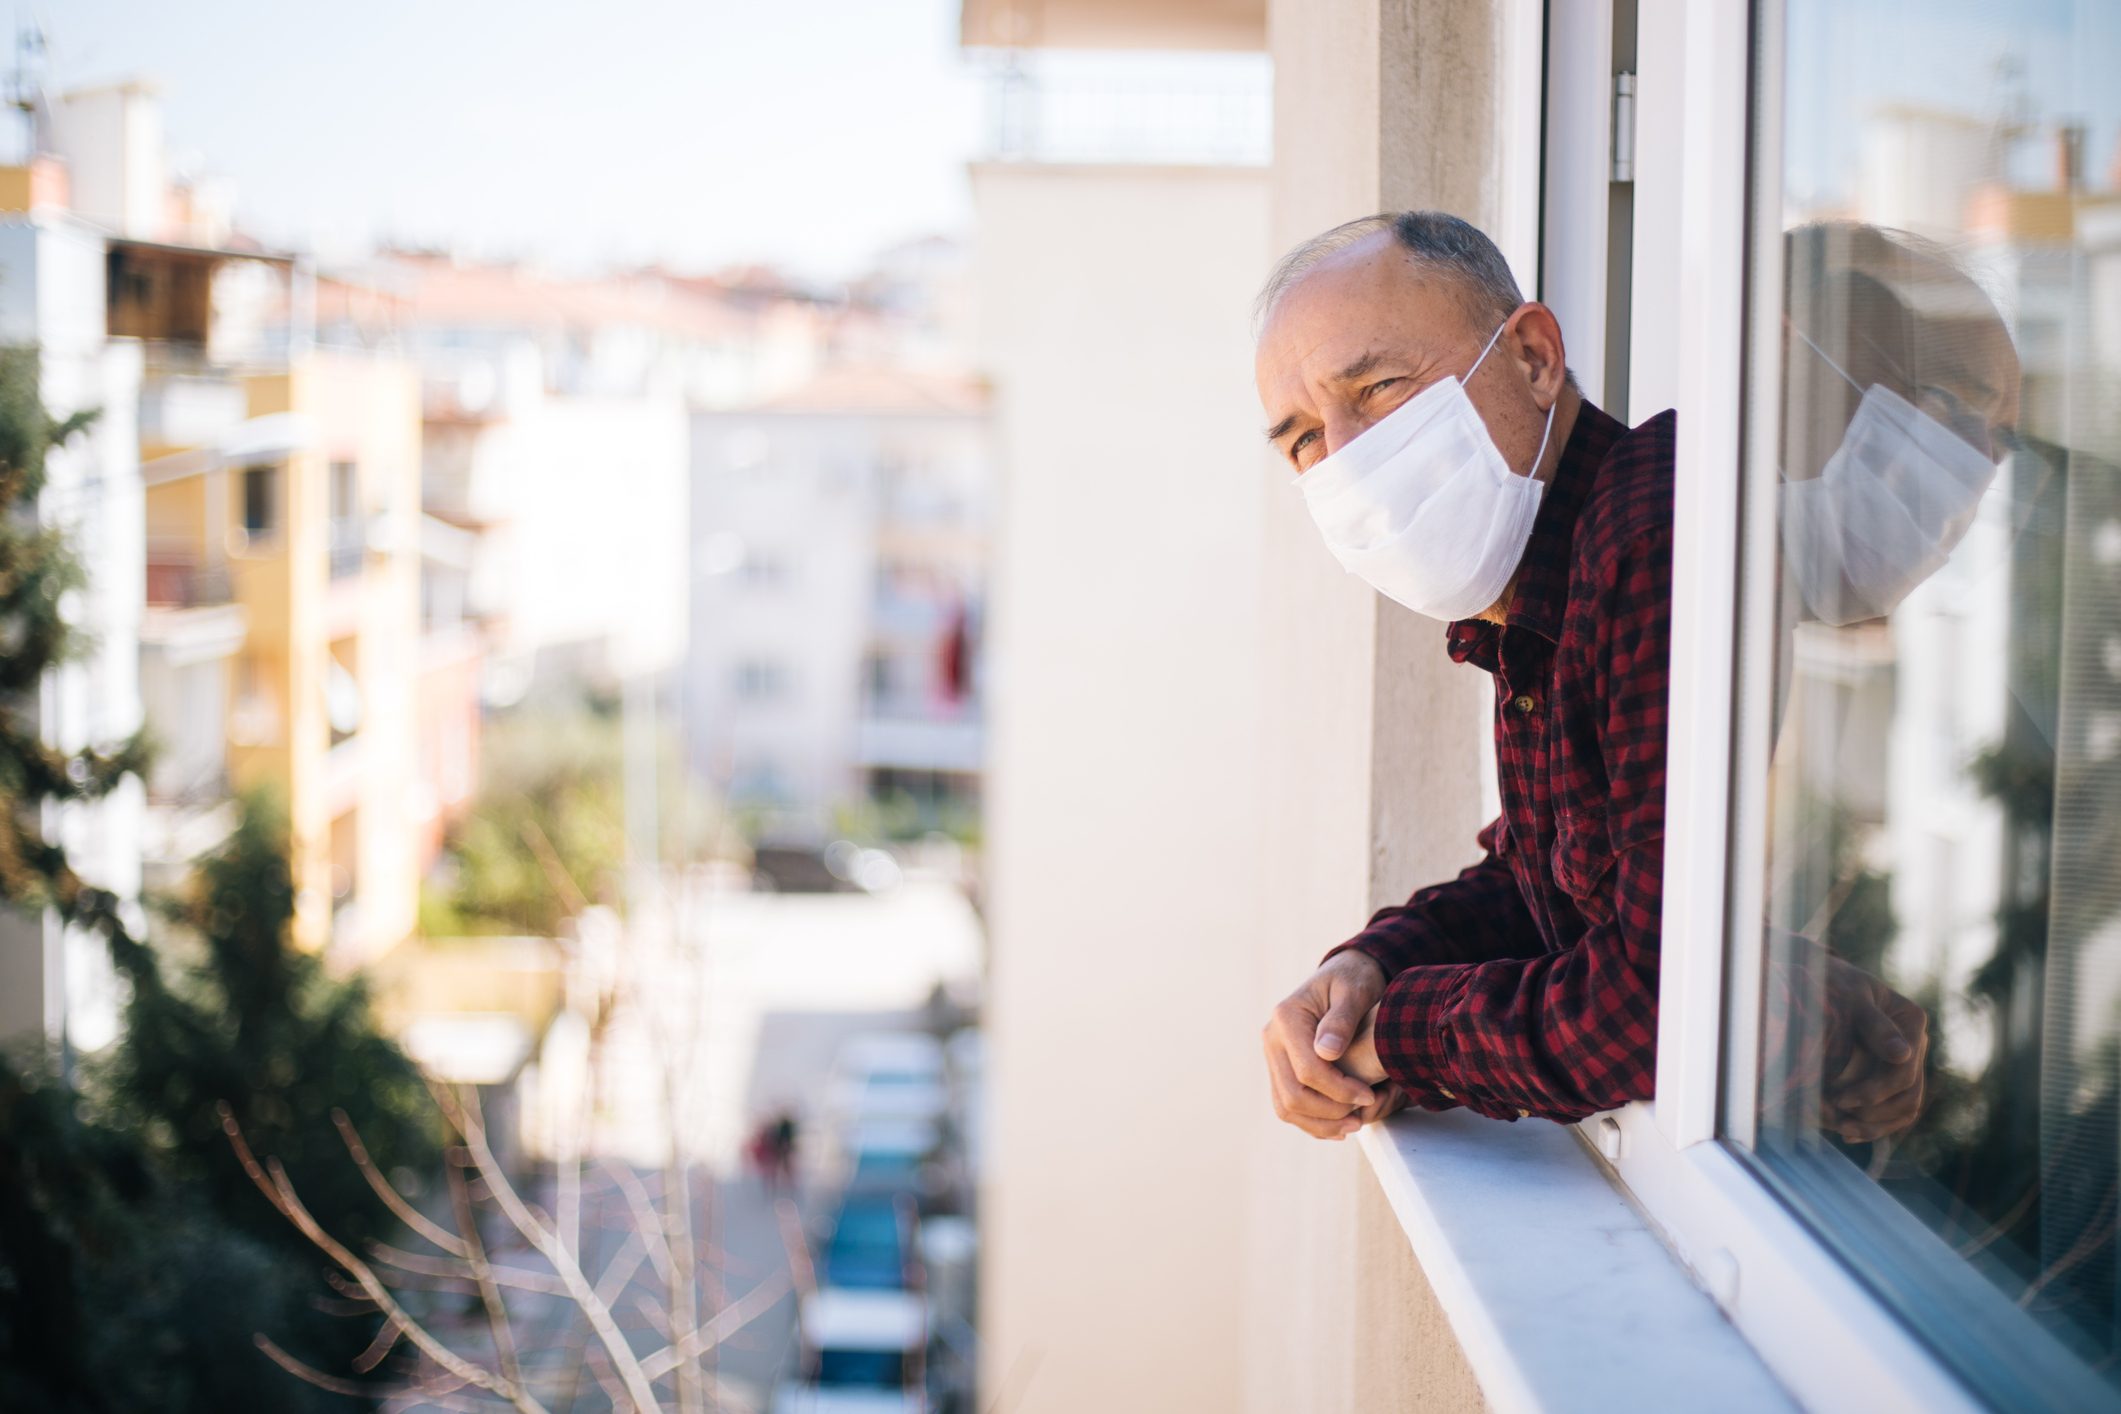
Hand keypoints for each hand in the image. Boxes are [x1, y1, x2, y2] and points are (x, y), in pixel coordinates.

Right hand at [1263, 952, 1385, 1139]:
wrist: (1343, 976)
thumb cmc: (1353, 981)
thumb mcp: (1354, 991)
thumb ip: (1342, 1019)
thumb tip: (1327, 1052)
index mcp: (1286, 1017)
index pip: (1307, 1069)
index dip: (1340, 1089)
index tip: (1370, 1095)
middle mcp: (1271, 1038)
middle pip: (1292, 1094)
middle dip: (1330, 1112)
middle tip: (1363, 1115)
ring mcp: (1272, 1056)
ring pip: (1286, 1106)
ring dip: (1319, 1124)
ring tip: (1353, 1125)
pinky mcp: (1280, 1069)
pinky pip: (1288, 1105)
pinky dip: (1312, 1122)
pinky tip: (1339, 1126)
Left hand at [1820, 957, 1928, 1143]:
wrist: (1818, 979)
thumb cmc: (1831, 982)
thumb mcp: (1850, 997)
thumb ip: (1874, 1024)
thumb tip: (1902, 1054)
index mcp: (1911, 1021)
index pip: (1902, 1072)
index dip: (1873, 1092)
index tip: (1838, 1099)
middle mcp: (1914, 1044)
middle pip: (1908, 1095)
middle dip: (1873, 1113)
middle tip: (1835, 1120)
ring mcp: (1905, 1062)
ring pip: (1905, 1108)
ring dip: (1875, 1125)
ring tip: (1842, 1130)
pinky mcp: (1890, 1076)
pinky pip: (1893, 1110)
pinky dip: (1874, 1125)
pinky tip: (1848, 1133)